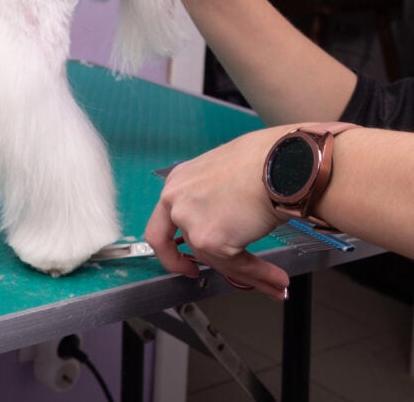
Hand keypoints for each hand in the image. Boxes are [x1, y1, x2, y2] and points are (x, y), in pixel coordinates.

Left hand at [144, 125, 293, 300]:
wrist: (278, 161)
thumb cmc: (261, 159)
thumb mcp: (224, 175)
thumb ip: (214, 198)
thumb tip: (230, 221)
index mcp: (178, 183)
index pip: (163, 223)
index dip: (170, 248)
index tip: (183, 260)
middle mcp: (176, 202)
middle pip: (186, 245)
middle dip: (202, 265)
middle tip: (207, 275)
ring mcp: (190, 222)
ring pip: (215, 259)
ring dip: (246, 274)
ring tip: (272, 282)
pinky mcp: (210, 240)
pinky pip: (237, 265)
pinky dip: (259, 275)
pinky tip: (277, 281)